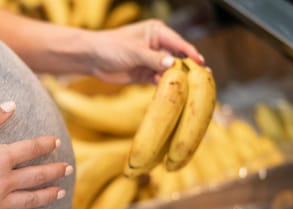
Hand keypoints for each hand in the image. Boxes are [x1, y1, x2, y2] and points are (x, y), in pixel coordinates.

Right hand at [0, 102, 71, 208]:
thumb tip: (11, 105)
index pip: (30, 149)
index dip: (45, 144)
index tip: (55, 142)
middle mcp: (3, 182)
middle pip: (37, 176)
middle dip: (55, 171)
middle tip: (68, 168)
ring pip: (30, 200)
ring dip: (47, 195)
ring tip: (61, 193)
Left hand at [87, 19, 203, 83]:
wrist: (91, 59)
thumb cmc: (111, 47)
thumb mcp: (134, 52)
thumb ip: (153, 59)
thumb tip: (172, 64)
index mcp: (157, 32)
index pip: (179, 43)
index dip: (190, 54)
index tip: (201, 64)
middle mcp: (157, 46)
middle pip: (177, 58)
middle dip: (186, 69)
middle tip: (201, 80)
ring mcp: (151, 61)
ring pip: (169, 72)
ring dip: (175, 80)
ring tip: (186, 89)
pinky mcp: (144, 75)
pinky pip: (158, 81)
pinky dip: (164, 86)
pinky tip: (170, 92)